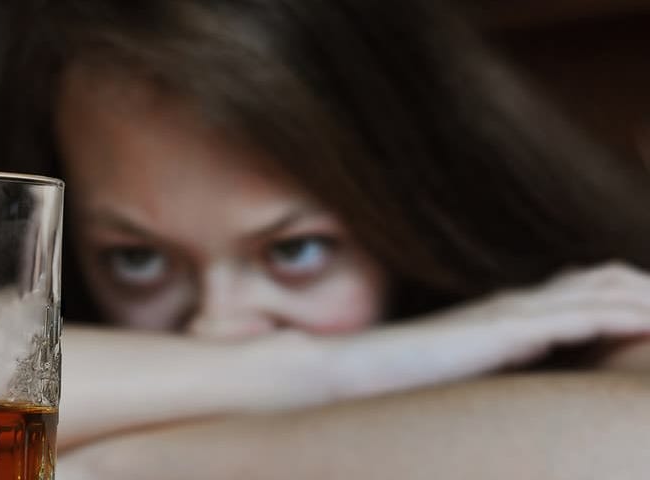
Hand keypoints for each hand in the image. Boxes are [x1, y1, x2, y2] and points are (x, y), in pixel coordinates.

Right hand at [320, 262, 649, 400]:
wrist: (347, 373)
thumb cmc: (396, 379)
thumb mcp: (460, 372)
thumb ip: (495, 366)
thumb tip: (522, 377)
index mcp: (508, 314)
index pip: (584, 286)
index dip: (627, 291)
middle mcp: (515, 306)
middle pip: (602, 278)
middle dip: (647, 289)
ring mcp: (509, 316)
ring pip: (599, 292)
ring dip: (645, 299)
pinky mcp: (501, 333)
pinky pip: (577, 318)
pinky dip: (619, 318)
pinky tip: (648, 324)